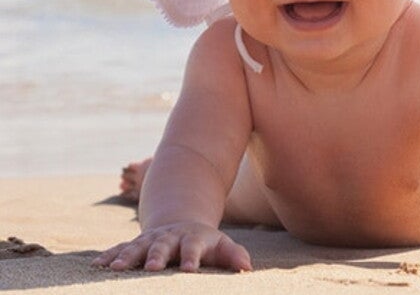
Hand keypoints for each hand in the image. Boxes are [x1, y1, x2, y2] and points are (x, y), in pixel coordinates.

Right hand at [93, 222, 251, 271]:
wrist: (181, 223)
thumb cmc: (206, 243)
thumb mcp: (222, 246)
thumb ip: (234, 255)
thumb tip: (247, 268)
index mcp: (192, 238)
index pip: (193, 247)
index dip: (192, 257)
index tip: (190, 270)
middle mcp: (169, 237)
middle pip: (162, 245)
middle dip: (157, 256)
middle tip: (153, 268)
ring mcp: (150, 239)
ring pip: (137, 246)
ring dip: (127, 257)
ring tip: (118, 269)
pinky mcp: (136, 243)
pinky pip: (120, 249)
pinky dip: (109, 256)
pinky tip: (97, 266)